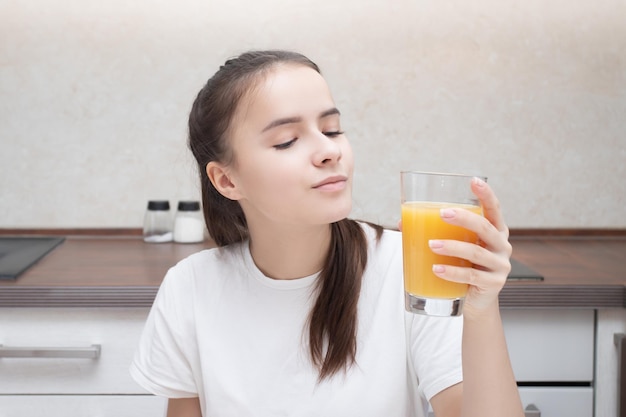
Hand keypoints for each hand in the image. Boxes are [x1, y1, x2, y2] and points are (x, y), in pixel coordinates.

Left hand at [428, 177, 511, 314]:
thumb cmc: (463, 267)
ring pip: (476, 253)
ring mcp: (499, 266)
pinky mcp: (493, 285)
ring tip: (432, 245)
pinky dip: (452, 272)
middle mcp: (502, 246)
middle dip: (463, 218)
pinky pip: (472, 276)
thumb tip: (402, 221)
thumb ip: (436, 233)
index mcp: (494, 232)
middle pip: (485, 228)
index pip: (494, 209)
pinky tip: (436, 269)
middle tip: (441, 213)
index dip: (486, 194)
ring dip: (452, 247)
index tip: (473, 181)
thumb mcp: (454, 248)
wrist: (475, 302)